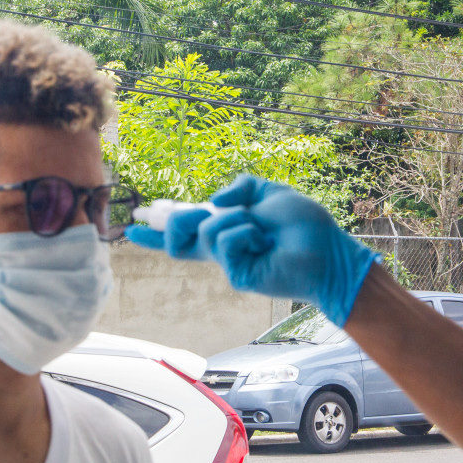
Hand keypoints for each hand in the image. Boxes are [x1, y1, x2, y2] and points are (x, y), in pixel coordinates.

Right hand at [127, 175, 377, 326]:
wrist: (329, 251)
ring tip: (262, 228)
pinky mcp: (237, 275)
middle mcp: (223, 248)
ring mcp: (229, 263)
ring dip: (235, 218)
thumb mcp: (270, 193)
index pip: (186, 231)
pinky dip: (245, 231)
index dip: (158, 230)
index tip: (132, 227)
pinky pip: (225, 241)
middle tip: (183, 215)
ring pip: (205, 230)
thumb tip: (213, 201)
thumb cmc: (305, 226)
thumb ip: (241, 188)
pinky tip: (264, 240)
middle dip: (173, 221)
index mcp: (228, 230)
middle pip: (177, 238)